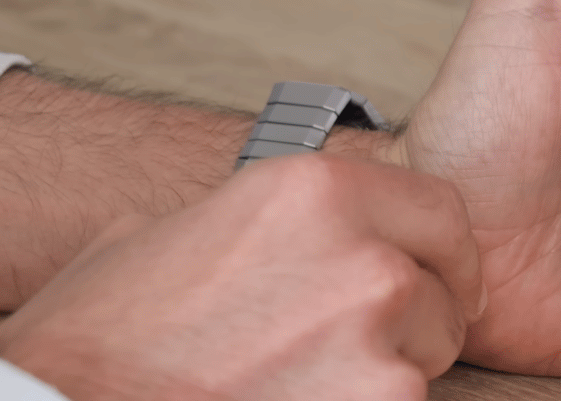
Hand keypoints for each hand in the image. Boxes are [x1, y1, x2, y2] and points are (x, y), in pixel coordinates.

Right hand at [0, 155, 484, 400]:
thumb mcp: (173, 233)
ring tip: (305, 382)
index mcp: (315, 190)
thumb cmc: (106, 337)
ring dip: (385, 374)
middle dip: (412, 320)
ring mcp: (373, 336)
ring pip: (427, 359)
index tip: (442, 279)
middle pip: (441, 289)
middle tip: (351, 348)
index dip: (443, 252)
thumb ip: (256, 221)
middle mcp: (362, 252)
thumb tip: (290, 228)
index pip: (441, 210)